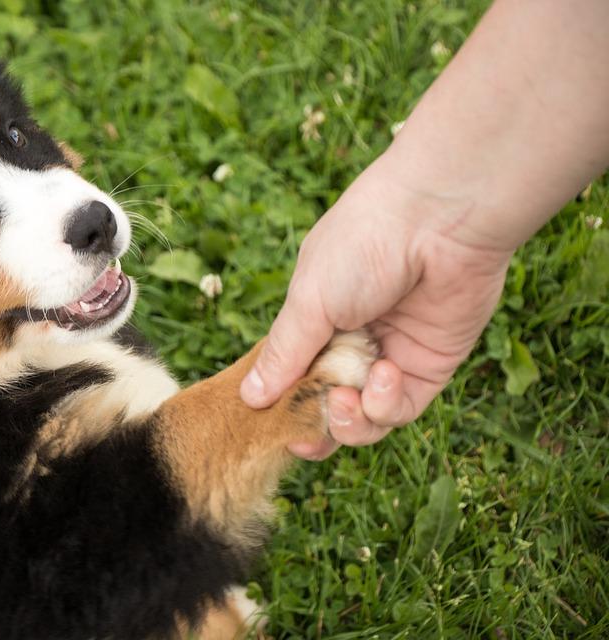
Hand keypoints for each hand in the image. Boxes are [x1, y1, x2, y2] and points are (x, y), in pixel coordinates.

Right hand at [239, 160, 511, 459]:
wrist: (438, 218)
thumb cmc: (362, 244)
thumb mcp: (309, 300)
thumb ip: (283, 353)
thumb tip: (248, 397)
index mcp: (314, 320)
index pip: (291, 377)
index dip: (280, 406)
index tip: (267, 424)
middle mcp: (350, 343)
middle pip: (325, 406)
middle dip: (313, 425)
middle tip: (304, 434)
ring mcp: (390, 357)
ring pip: (363, 419)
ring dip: (349, 421)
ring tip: (344, 400)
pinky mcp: (429, 367)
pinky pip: (400, 409)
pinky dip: (386, 404)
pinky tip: (385, 375)